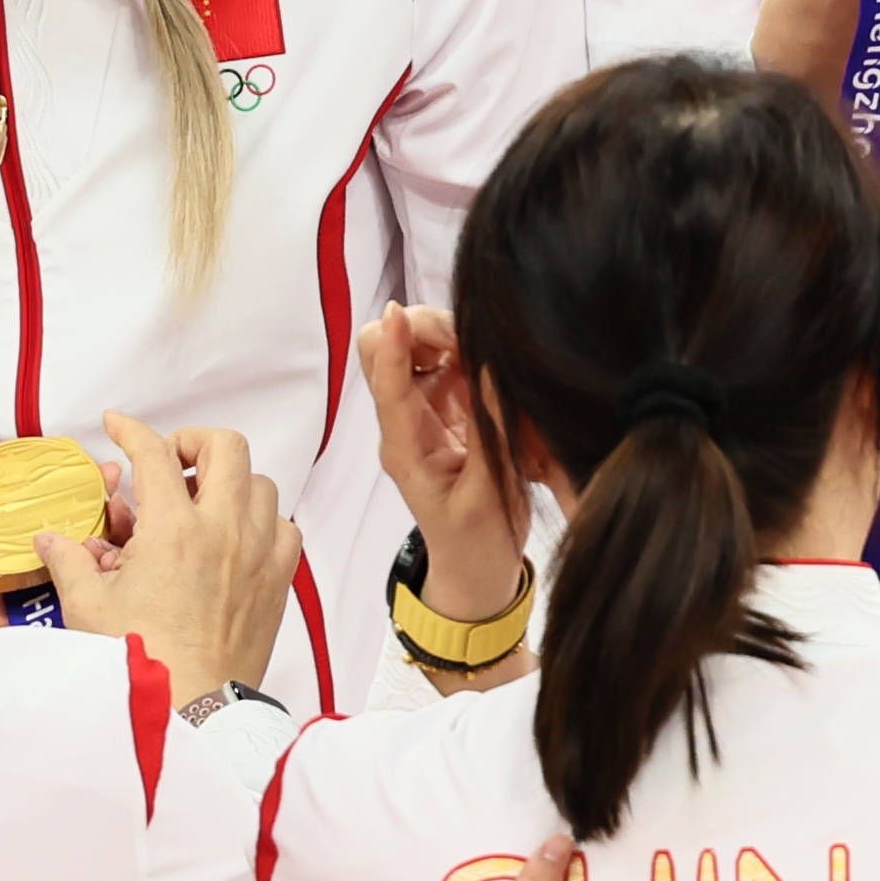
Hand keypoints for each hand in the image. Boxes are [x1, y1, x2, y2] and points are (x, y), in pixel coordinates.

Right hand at [48, 410, 299, 691]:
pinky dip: (264, 521)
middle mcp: (223, 532)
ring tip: (203, 501)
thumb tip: (52, 541)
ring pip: (260, 484)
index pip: (153, 453)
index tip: (119, 426)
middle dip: (193, 442)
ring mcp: (257, 555)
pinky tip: (238, 538)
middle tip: (170, 460)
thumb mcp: (88, 607)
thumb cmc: (142, 663)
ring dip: (230, 482)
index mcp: (172, 531)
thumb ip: (70, 562)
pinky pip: (285, 529)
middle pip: (225, 446)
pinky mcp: (277, 583)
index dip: (131, 430)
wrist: (191, 711)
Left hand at [358, 306, 527, 623]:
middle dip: (420, 330)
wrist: (476, 570)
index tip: (399, 311)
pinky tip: (492, 360)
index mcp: (405, 449)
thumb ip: (489, 434)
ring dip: (446, 335)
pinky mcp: (451, 408)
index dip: (393, 346)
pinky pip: (450, 361)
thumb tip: (488, 371)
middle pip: (387, 352)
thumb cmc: (477, 542)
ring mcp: (427, 412)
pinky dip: (466, 348)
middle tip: (469, 339)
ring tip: (486, 349)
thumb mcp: (488, 495)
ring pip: (419, 348)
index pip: (388, 387)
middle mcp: (406, 423)